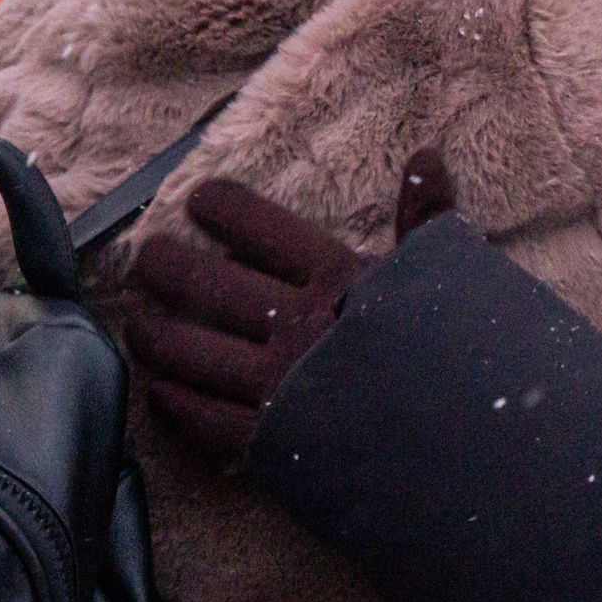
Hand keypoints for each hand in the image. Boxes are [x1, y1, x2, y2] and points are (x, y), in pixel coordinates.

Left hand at [124, 149, 453, 464]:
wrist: (465, 446)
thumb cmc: (458, 354)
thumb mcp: (447, 274)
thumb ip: (425, 215)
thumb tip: (425, 155)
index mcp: (337, 281)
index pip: (265, 230)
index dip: (224, 208)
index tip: (199, 199)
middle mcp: (298, 328)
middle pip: (210, 288)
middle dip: (166, 267)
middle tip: (146, 257)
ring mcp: (279, 388)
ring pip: (192, 354)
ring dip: (155, 336)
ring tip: (136, 323)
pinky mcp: (272, 445)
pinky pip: (206, 420)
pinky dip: (175, 404)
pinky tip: (159, 392)